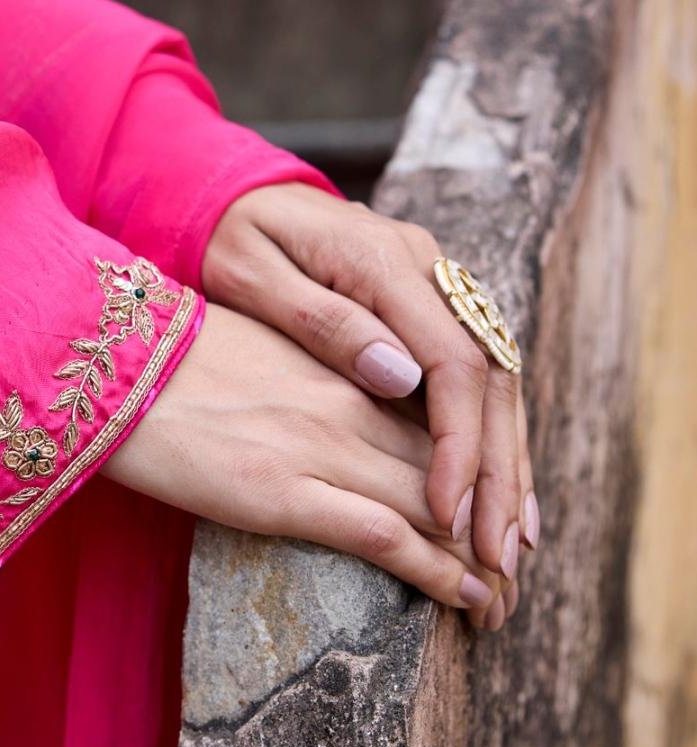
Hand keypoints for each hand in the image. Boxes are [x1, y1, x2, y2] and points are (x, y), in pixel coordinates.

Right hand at [106, 307, 505, 620]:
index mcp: (346, 366)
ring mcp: (323, 448)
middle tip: (518, 572)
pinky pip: (389, 538)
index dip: (481, 472)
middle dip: (493, 527)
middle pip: (456, 469)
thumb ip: (315, 376)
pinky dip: (442, 574)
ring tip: (504, 605)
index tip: (496, 512)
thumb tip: (339, 412)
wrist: (106, 362)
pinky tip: (471, 600)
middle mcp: (352, 404)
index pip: (442, 422)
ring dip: (483, 563)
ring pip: (439, 509)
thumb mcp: (262, 349)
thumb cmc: (167, 360)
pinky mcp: (286, 493)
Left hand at [201, 184, 536, 601]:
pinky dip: (489, 437)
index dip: (458, 444)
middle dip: (499, 471)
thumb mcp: (254, 273)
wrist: (230, 191)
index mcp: (385, 262)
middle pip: (491, 378)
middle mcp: (428, 269)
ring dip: (508, 463)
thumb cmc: (230, 237)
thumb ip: (324, 323)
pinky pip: (475, 376)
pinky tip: (496, 495)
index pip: (452, 362)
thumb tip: (400, 377)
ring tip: (514, 543)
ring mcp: (436, 285)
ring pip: (496, 380)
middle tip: (502, 555)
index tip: (448, 513)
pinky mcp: (430, 305)